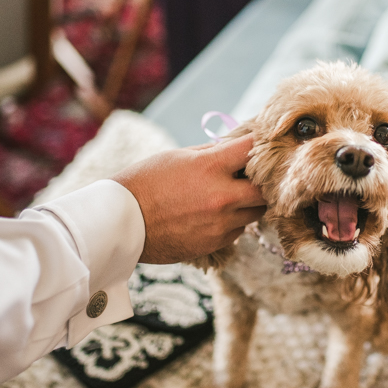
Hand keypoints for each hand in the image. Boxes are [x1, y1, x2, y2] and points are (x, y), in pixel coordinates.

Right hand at [112, 134, 266, 263]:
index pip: (253, 149)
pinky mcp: (216, 243)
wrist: (121, 222)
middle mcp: (222, 196)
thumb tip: (235, 148)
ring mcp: (221, 223)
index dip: (260, 144)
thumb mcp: (178, 157)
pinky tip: (216, 215)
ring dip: (249, 203)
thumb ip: (211, 153)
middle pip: (266, 189)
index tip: (261, 145)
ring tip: (232, 196)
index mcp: (211, 167)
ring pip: (256, 212)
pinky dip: (234, 222)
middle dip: (262, 181)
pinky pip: (239, 231)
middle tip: (253, 177)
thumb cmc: (145, 182)